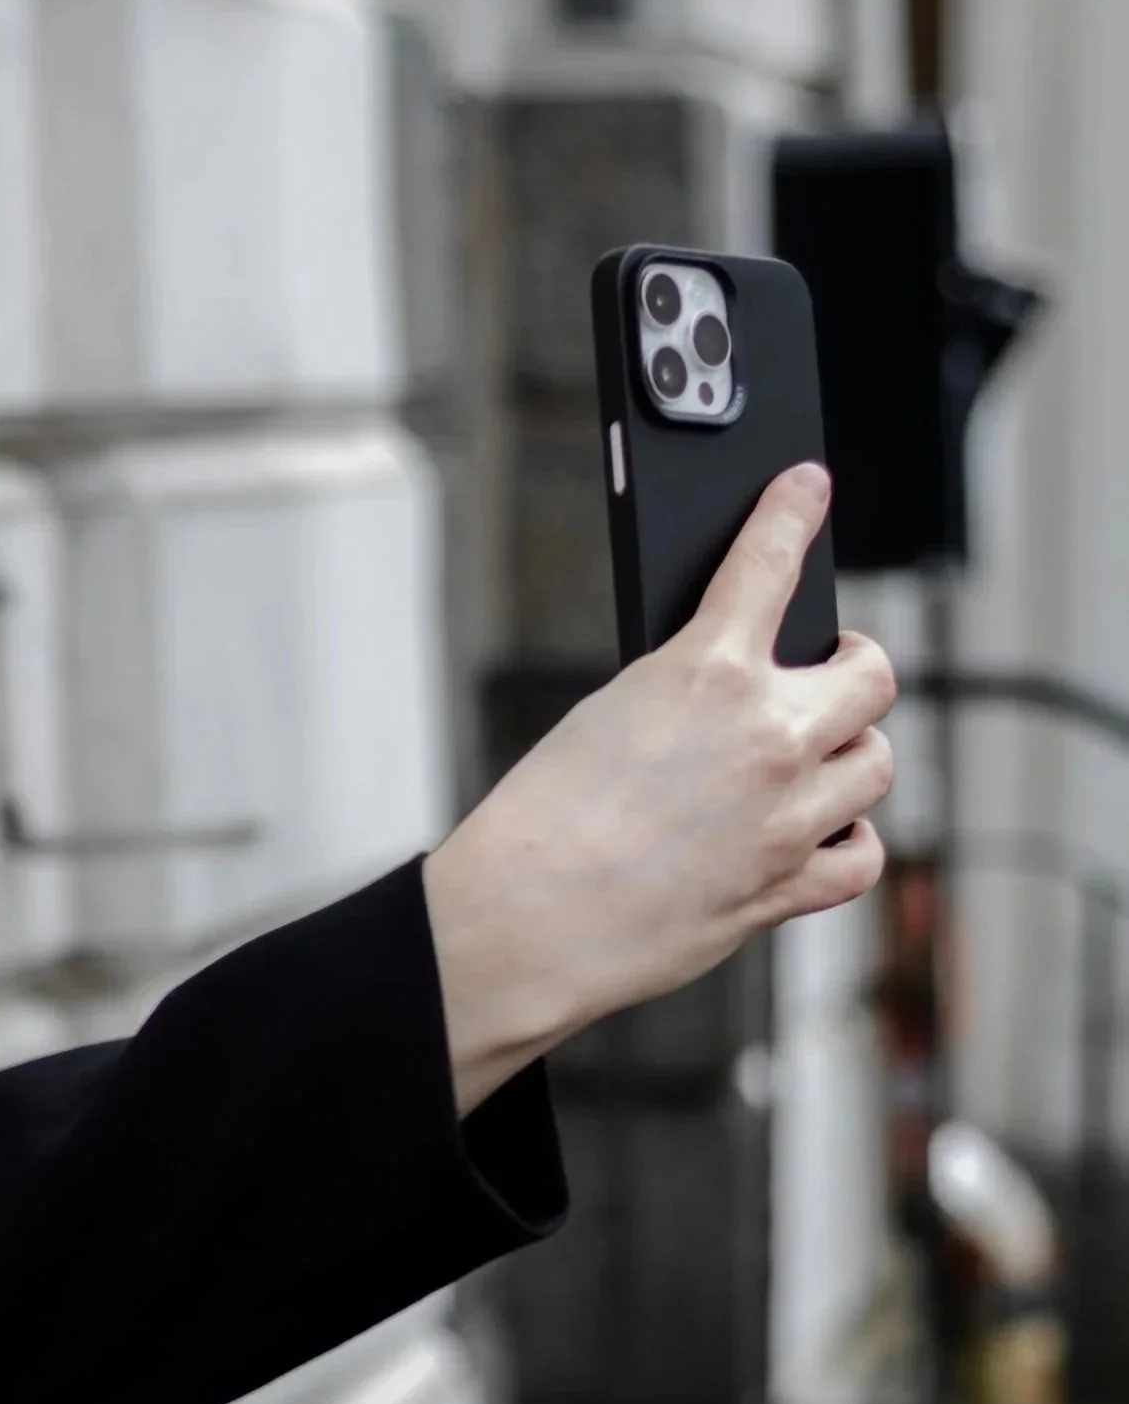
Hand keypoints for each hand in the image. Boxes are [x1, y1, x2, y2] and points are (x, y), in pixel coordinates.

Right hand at [424, 463, 896, 1111]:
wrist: (526, 917)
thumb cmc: (541, 819)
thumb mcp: (605, 712)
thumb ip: (688, 690)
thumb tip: (733, 688)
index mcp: (707, 674)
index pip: (768, 565)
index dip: (792, 512)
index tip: (807, 486)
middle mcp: (768, 738)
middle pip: (872, 675)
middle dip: (854, 664)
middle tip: (830, 666)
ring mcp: (790, 815)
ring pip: (877, 762)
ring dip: (849, 751)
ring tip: (812, 756)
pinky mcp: (789, 886)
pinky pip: (863, 854)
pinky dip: (846, 838)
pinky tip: (815, 831)